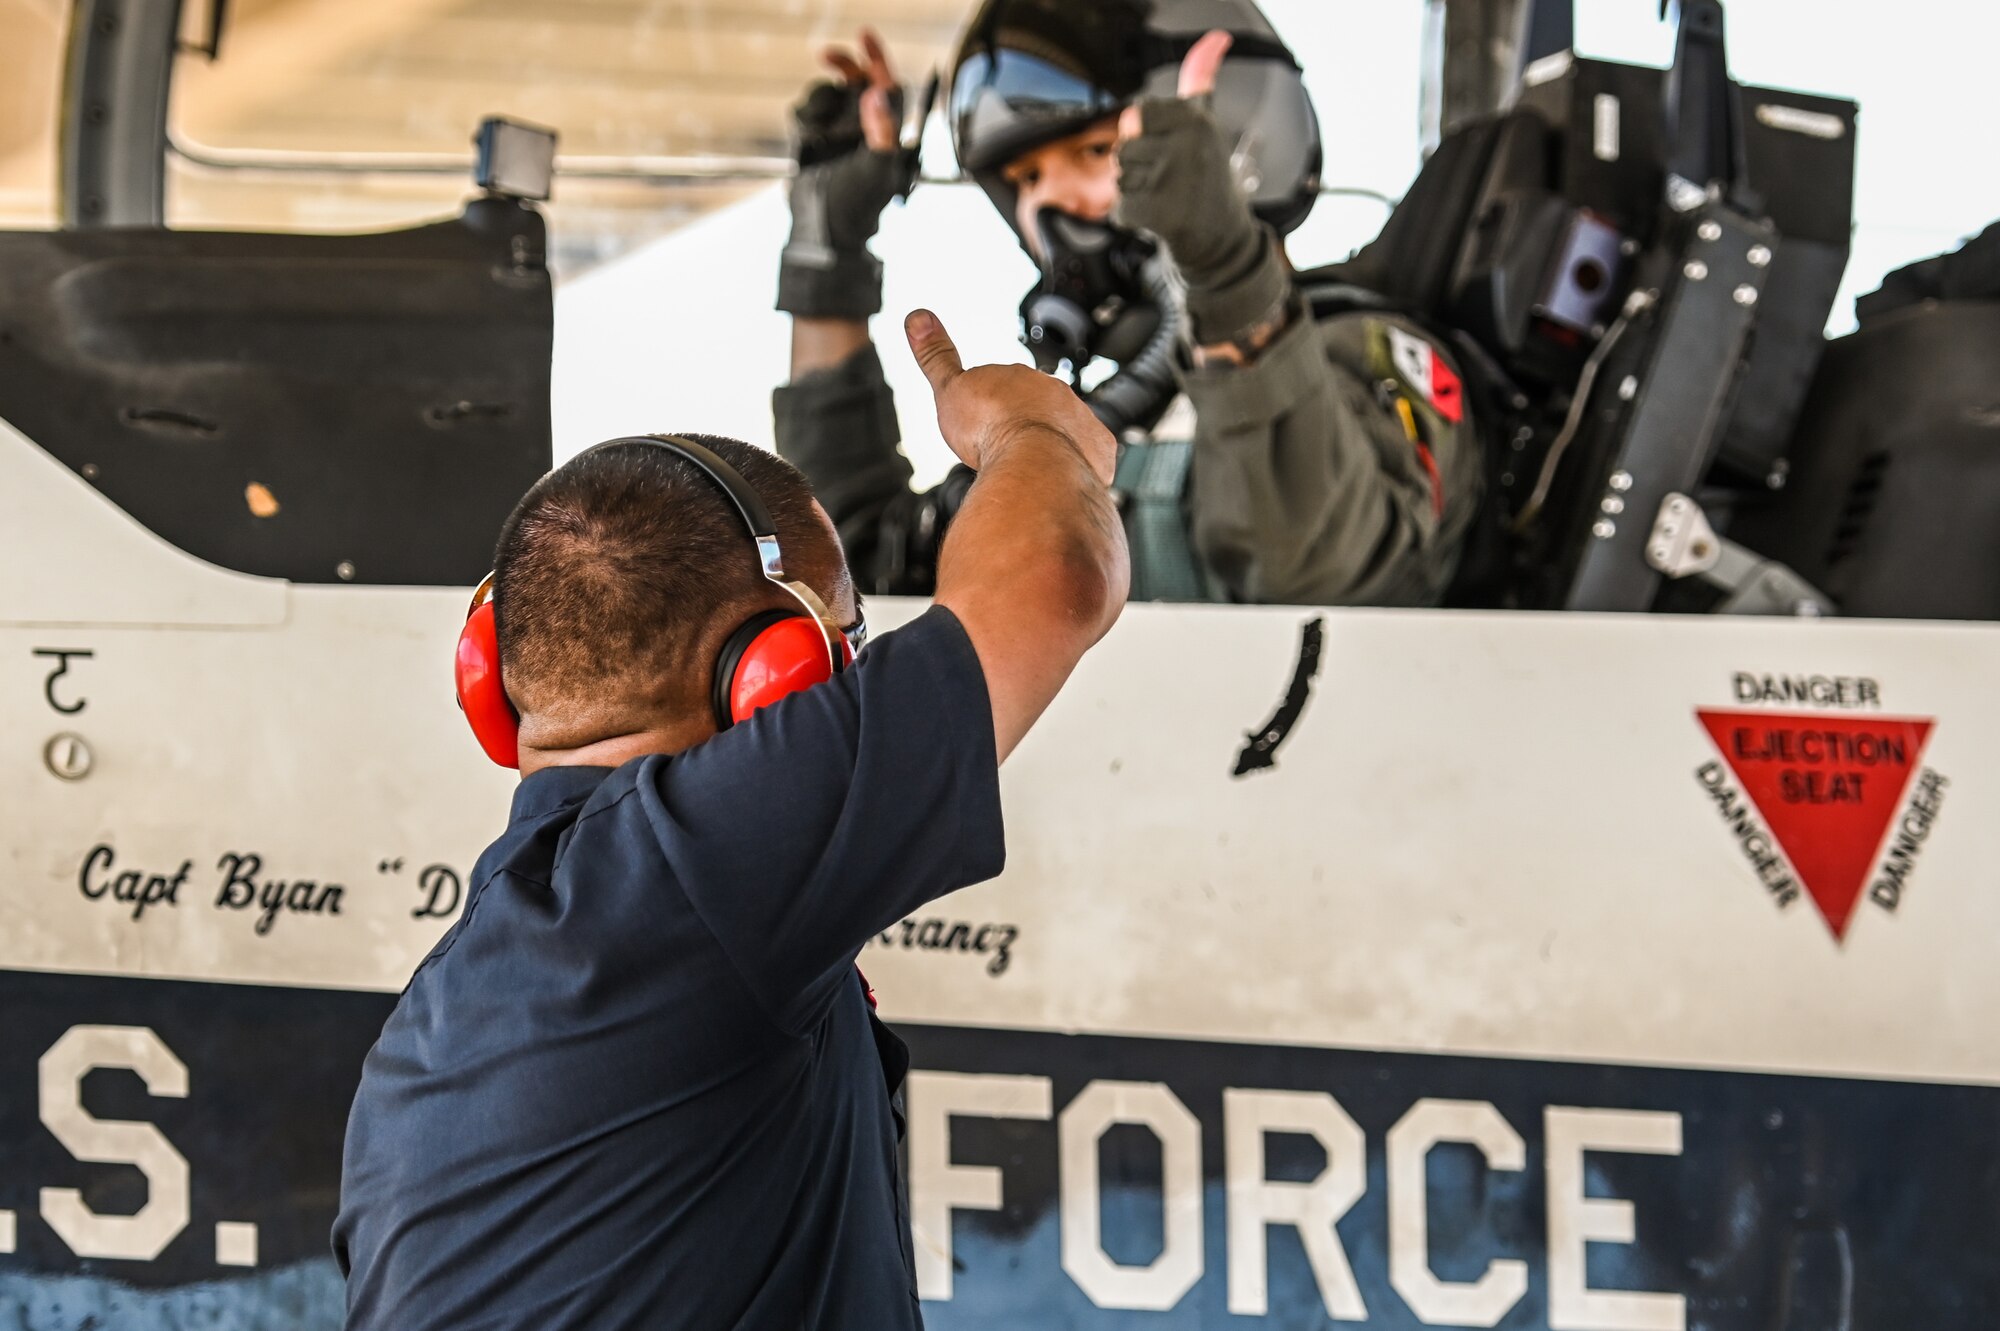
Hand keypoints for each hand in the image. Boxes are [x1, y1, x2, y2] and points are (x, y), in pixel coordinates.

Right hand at [777, 28, 913, 320]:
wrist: (821, 229)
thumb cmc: (858, 207)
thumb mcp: (876, 171)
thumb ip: (880, 132)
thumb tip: (875, 94)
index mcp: (887, 131)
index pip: (887, 86)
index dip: (878, 58)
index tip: (864, 35)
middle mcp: (864, 127)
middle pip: (856, 80)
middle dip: (843, 64)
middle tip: (826, 55)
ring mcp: (837, 132)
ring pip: (827, 94)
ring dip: (820, 103)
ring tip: (820, 133)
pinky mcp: (811, 139)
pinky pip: (805, 112)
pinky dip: (805, 119)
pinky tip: (809, 140)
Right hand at [906, 310, 1116, 485]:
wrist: (1032, 461)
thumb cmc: (990, 430)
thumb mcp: (950, 389)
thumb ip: (936, 356)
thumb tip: (917, 316)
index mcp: (1020, 378)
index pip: (1007, 385)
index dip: (994, 406)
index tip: (985, 422)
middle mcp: (1055, 393)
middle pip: (1038, 407)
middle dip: (1023, 425)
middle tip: (1003, 450)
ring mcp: (1080, 420)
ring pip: (1066, 430)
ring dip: (1050, 447)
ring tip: (1029, 470)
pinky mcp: (1098, 448)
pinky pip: (1091, 456)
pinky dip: (1078, 467)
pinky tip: (1059, 480)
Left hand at [1110, 29, 1285, 343]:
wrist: (1224, 240)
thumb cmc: (1209, 179)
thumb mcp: (1206, 125)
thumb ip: (1200, 80)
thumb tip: (1216, 37)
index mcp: (1195, 119)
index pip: (1137, 114)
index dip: (1147, 136)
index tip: (1173, 150)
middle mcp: (1186, 146)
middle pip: (1124, 146)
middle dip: (1137, 165)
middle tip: (1170, 179)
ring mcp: (1173, 180)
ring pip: (1119, 176)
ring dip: (1134, 191)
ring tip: (1167, 198)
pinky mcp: (1160, 214)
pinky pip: (1121, 209)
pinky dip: (1134, 219)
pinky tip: (1162, 220)